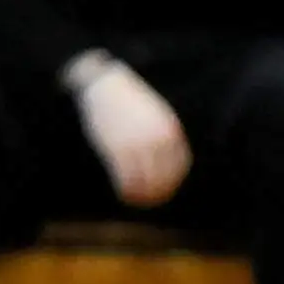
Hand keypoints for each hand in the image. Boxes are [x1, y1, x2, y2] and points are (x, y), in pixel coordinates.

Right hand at [76, 60, 189, 206]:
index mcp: (171, 131)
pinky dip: (126, 189)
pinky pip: (127, 177)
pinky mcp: (118, 149)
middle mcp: (159, 140)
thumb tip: (162, 163)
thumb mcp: (154, 115)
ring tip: (134, 199)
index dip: (172, 181)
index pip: (179, 166)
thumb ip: (162, 137)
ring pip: (145, 180)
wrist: (104, 83)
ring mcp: (139, 145)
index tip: (164, 189)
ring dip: (141, 194)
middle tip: (149, 200)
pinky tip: (123, 191)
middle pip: (164, 177)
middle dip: (158, 192)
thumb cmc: (128, 99)